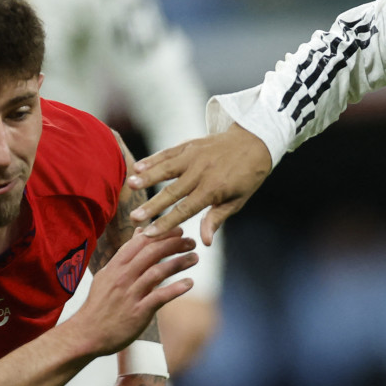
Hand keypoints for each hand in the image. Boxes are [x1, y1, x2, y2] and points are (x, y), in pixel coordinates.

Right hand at [67, 231, 197, 356]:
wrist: (87, 334)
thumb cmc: (100, 305)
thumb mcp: (109, 275)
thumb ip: (127, 254)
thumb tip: (140, 232)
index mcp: (115, 266)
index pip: (140, 243)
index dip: (161, 234)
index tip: (178, 229)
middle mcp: (122, 277)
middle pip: (150, 253)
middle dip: (173, 244)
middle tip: (191, 241)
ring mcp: (130, 294)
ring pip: (157, 272)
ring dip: (179, 263)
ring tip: (195, 258)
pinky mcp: (138, 312)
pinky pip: (159, 296)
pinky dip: (176, 288)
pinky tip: (189, 283)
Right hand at [128, 125, 273, 244]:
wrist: (254, 142)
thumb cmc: (246, 177)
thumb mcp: (237, 201)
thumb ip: (216, 219)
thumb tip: (204, 242)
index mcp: (214, 190)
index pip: (185, 210)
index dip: (166, 223)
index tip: (150, 233)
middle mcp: (201, 172)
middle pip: (172, 192)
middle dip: (152, 206)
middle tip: (134, 217)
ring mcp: (194, 157)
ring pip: (167, 169)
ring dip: (148, 178)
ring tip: (131, 186)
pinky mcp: (190, 145)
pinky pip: (168, 153)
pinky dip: (153, 159)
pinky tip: (138, 167)